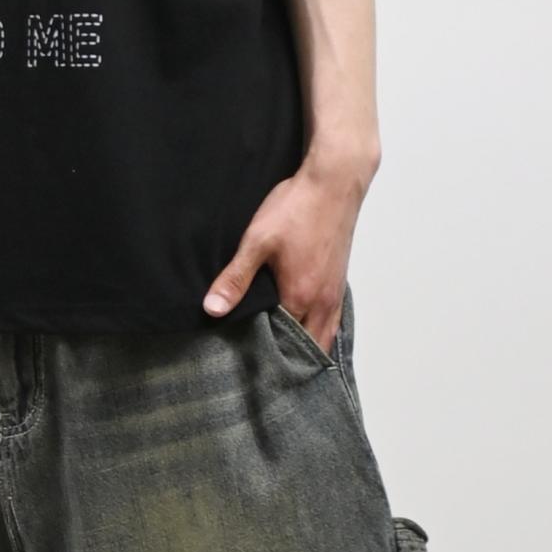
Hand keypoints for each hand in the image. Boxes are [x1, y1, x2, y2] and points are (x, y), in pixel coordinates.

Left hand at [202, 146, 378, 353]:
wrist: (334, 183)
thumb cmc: (297, 208)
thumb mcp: (258, 241)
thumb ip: (235, 279)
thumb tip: (212, 309)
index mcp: (300, 297)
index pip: (282, 344)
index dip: (264, 355)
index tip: (247, 364)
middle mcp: (322, 302)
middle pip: (307, 348)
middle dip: (288, 361)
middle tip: (265, 368)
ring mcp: (335, 293)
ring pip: (324, 337)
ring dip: (306, 349)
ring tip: (284, 357)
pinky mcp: (339, 282)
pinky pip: (333, 321)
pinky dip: (319, 332)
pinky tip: (304, 329)